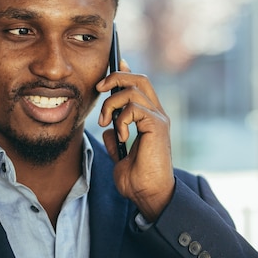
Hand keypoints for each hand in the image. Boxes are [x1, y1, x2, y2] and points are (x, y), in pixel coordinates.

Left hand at [96, 60, 174, 221]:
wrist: (149, 195)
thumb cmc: (138, 179)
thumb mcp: (120, 156)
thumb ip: (116, 139)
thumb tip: (108, 129)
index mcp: (150, 117)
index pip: (140, 84)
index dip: (126, 71)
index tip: (115, 62)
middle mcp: (157, 114)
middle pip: (140, 78)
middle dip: (116, 77)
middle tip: (99, 89)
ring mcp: (158, 119)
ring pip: (133, 90)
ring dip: (111, 103)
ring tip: (105, 122)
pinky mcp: (157, 126)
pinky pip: (134, 107)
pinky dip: (121, 118)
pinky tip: (121, 135)